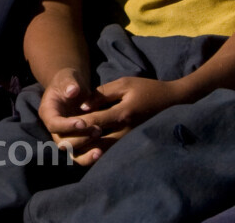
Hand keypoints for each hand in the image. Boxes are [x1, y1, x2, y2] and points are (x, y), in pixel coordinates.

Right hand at [36, 68, 102, 162]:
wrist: (75, 89)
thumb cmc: (70, 81)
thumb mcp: (68, 77)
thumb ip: (69, 83)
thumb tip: (72, 91)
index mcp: (48, 112)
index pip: (53, 124)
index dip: (66, 126)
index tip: (82, 122)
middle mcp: (54, 128)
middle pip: (62, 141)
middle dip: (80, 138)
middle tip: (98, 129)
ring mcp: (64, 137)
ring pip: (71, 153)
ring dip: (85, 150)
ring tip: (101, 143)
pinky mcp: (75, 143)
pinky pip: (80, 156)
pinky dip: (89, 157)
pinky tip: (101, 152)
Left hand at [61, 75, 184, 163]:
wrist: (172, 101)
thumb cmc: (146, 88)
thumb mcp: (124, 84)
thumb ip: (103, 94)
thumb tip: (83, 104)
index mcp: (123, 113)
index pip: (95, 121)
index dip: (78, 122)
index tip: (64, 123)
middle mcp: (126, 130)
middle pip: (98, 140)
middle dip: (80, 141)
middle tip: (63, 141)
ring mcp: (130, 138)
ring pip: (105, 149)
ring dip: (88, 149)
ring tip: (72, 148)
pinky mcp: (132, 141)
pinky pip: (114, 150)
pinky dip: (100, 151)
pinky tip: (88, 150)